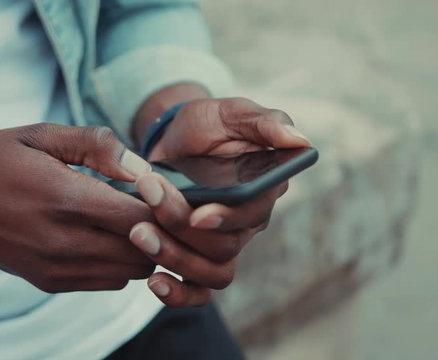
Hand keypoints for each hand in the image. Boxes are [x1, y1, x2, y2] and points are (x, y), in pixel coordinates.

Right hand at [0, 124, 157, 292]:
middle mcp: (63, 241)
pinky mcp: (49, 281)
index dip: (163, 207)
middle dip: (159, 231)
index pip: (141, 217)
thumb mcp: (42, 135)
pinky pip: (108, 282)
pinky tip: (108, 237)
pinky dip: (119, 264)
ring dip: (142, 250)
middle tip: (156, 209)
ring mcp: (56, 267)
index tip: (163, 192)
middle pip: (143, 251)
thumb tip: (141, 169)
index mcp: (66, 199)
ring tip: (132, 222)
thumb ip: (97, 145)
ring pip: (130, 272)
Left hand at [130, 97, 309, 306]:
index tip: (199, 215)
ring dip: (173, 256)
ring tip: (139, 232)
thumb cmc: (209, 124)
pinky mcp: (196, 254)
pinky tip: (154, 282)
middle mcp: (247, 223)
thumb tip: (298, 139)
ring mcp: (222, 243)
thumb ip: (266, 122)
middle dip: (181, 225)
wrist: (177, 139)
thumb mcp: (233, 113)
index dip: (228, 219)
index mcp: (263, 189)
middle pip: (225, 246)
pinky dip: (178, 294)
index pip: (254, 213)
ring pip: (210, 271)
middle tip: (148, 194)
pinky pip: (196, 289)